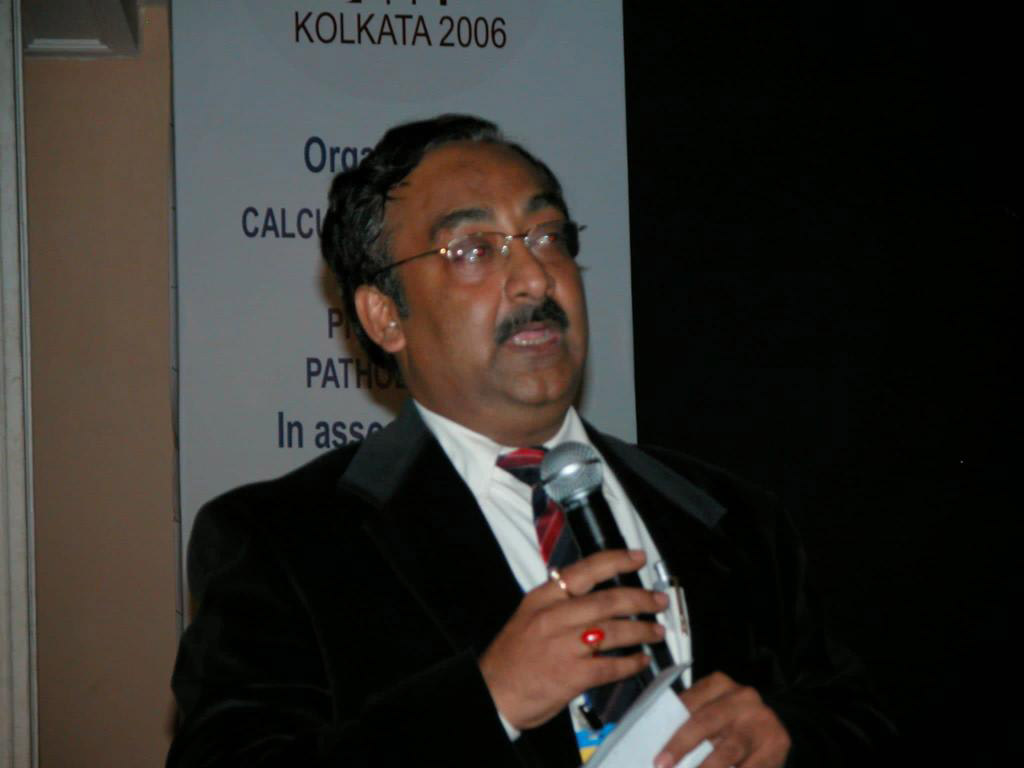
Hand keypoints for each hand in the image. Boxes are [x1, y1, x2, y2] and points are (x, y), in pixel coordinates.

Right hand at [479, 549, 668, 729]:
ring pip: (614, 631)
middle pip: (607, 601)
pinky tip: (641, 661)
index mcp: (543, 598)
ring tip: (657, 631)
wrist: (492, 695)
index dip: (616, 561)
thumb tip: (595, 593)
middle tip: (658, 600)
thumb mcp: (528, 616)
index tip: (638, 558)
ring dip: (642, 631)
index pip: (584, 571)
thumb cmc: (512, 657)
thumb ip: (558, 603)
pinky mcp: (572, 676)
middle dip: (640, 599)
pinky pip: (611, 666)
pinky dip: (631, 663)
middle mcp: (554, 618)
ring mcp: (564, 647)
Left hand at [655, 671, 789, 767]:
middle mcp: (742, 697)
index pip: (689, 705)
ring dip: (707, 767)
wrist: (769, 730)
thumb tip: (660, 746)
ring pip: (728, 750)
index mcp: (719, 684)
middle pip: (705, 722)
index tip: (658, 757)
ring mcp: (761, 718)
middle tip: (663, 766)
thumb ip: (689, 722)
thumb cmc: (732, 723)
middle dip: (682, 748)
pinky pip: (751, 766)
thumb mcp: (710, 714)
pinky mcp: (778, 742)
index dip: (671, 731)